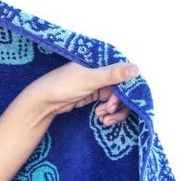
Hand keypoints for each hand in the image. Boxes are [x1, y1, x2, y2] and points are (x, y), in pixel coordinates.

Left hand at [24, 61, 138, 124]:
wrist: (44, 101)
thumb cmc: (62, 85)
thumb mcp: (89, 79)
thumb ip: (113, 74)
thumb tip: (136, 68)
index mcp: (100, 61)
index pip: (124, 74)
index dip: (125, 90)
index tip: (115, 102)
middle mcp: (102, 71)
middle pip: (123, 89)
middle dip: (119, 104)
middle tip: (108, 112)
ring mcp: (99, 83)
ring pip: (118, 98)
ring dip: (114, 111)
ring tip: (104, 119)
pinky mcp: (95, 95)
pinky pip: (110, 104)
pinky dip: (108, 112)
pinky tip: (101, 118)